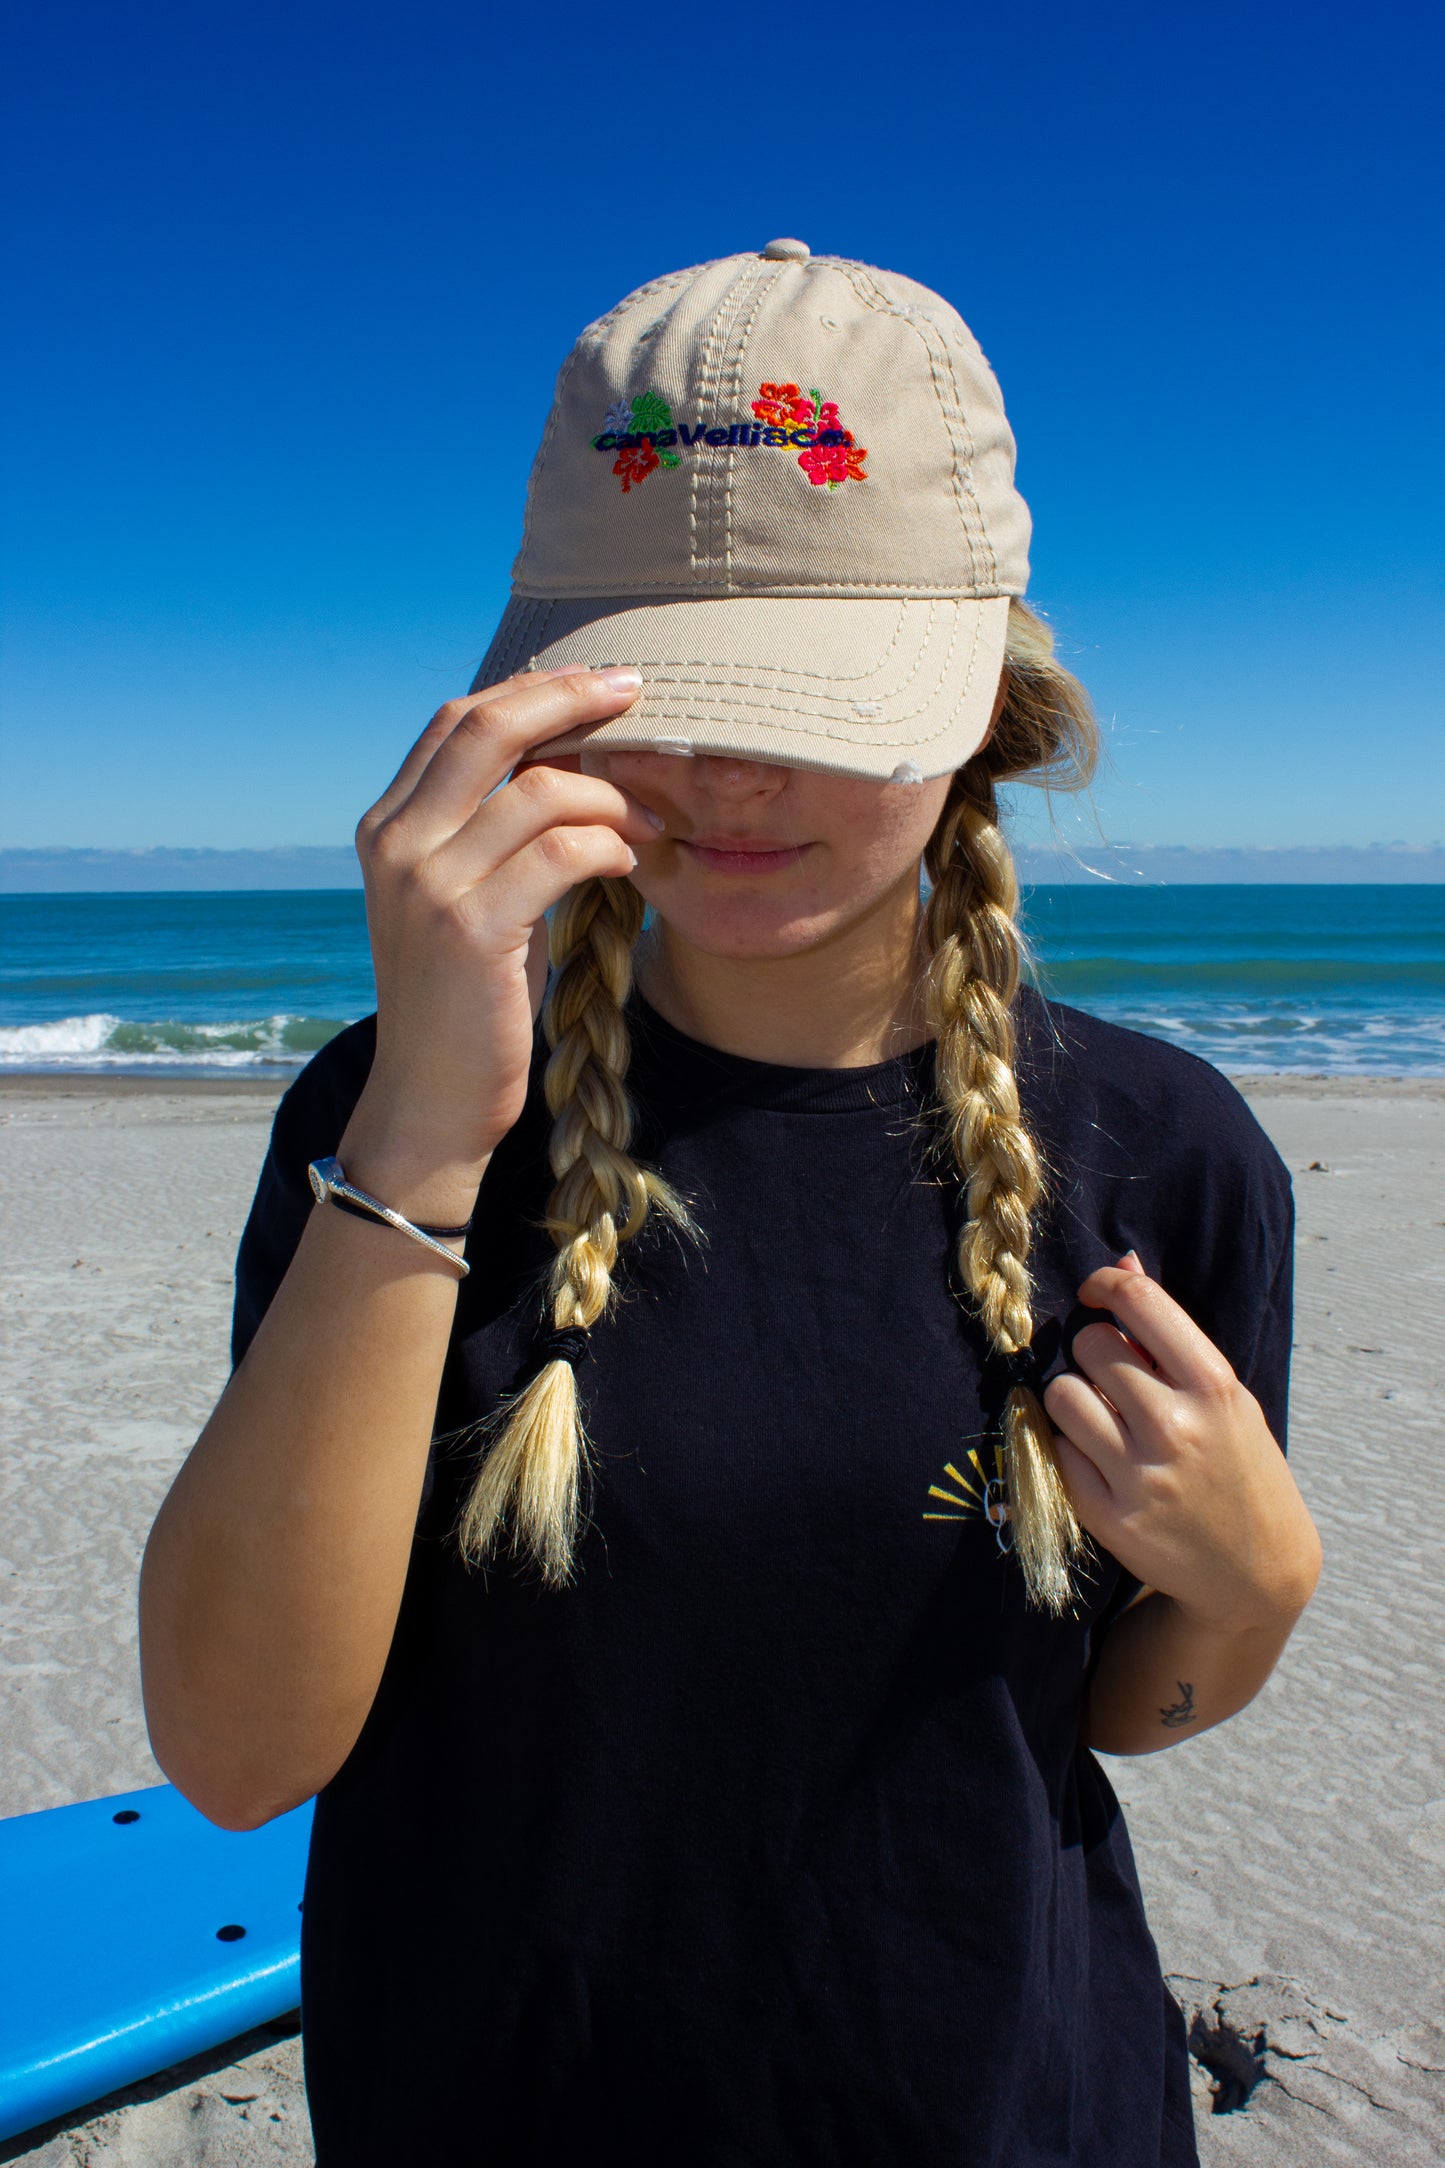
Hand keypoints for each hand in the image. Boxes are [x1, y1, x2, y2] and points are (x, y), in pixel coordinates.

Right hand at [342, 668, 659, 1205]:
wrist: (429, 1100)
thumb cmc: (466, 1002)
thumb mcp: (467, 898)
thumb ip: (493, 831)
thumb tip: (566, 759)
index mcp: (388, 826)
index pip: (458, 721)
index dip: (531, 690)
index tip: (596, 683)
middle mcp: (396, 842)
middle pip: (489, 728)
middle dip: (570, 699)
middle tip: (637, 695)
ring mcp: (427, 883)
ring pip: (539, 790)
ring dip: (611, 795)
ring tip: (650, 820)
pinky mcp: (470, 928)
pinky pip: (560, 853)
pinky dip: (608, 847)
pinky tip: (632, 864)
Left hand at [1043, 1255, 1321, 1633]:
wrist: (1257, 1572)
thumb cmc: (1239, 1468)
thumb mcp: (1226, 1398)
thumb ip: (1170, 1335)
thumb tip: (1122, 1263)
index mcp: (1214, 1387)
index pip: (1140, 1301)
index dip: (1105, 1284)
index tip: (1095, 1295)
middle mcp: (1175, 1426)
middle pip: (1090, 1345)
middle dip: (1094, 1353)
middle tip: (1115, 1380)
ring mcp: (1139, 1474)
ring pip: (1061, 1394)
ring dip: (1074, 1399)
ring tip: (1102, 1418)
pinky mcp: (1108, 1516)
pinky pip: (1056, 1450)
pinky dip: (1069, 1447)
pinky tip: (1099, 1460)